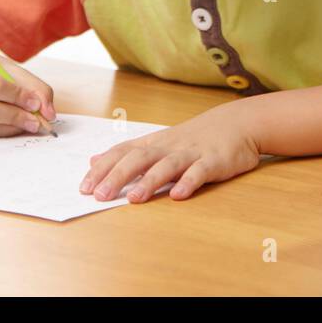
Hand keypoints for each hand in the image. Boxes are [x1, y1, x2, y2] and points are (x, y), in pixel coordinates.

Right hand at [0, 51, 55, 136]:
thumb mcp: (12, 70)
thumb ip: (35, 88)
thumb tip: (49, 114)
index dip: (18, 97)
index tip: (36, 105)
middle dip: (15, 117)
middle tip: (37, 122)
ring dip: (10, 128)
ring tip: (28, 124)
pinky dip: (1, 133)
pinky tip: (14, 127)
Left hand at [79, 103, 260, 202]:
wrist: (237, 123)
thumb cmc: (195, 137)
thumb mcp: (158, 142)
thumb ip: (127, 153)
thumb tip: (94, 160)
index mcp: (154, 144)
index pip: (122, 153)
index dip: (102, 169)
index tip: (84, 187)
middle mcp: (168, 147)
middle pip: (139, 158)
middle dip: (118, 176)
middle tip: (99, 195)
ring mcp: (191, 153)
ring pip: (167, 165)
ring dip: (150, 181)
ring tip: (134, 199)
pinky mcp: (213, 162)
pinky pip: (200, 172)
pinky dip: (189, 182)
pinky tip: (179, 195)